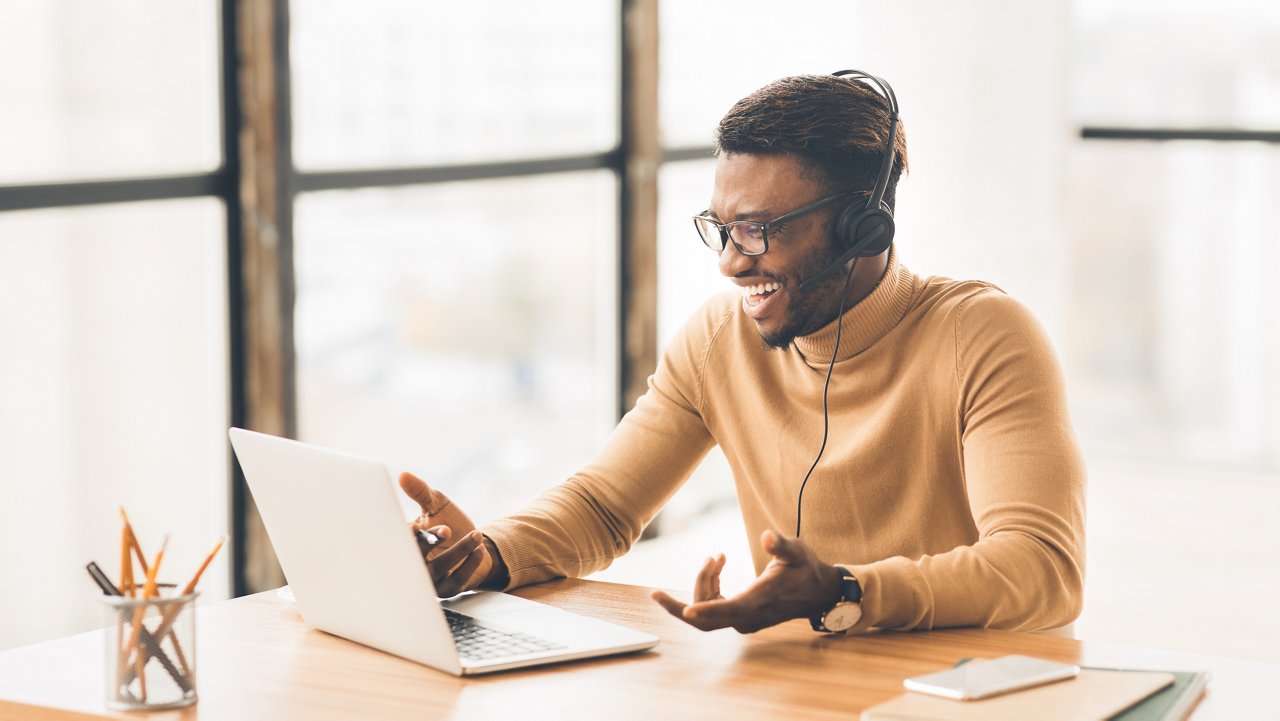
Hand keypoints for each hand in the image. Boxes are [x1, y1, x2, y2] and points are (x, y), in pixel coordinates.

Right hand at [398, 471, 496, 596]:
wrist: (474, 544)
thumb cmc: (448, 522)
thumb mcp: (436, 504)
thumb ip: (420, 492)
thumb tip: (403, 475)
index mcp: (407, 543)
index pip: (402, 541)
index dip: (408, 536)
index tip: (417, 526)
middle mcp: (415, 564)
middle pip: (416, 558)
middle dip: (430, 544)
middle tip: (446, 529)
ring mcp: (431, 579)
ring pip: (439, 569)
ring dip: (457, 551)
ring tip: (476, 534)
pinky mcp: (448, 589)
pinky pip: (457, 581)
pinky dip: (469, 564)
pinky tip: (479, 549)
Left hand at [651, 530, 842, 632]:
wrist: (817, 592)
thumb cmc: (806, 568)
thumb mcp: (798, 551)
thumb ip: (781, 545)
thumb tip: (767, 536)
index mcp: (760, 599)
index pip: (728, 609)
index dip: (706, 610)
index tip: (686, 610)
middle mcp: (749, 615)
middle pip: (705, 621)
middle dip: (679, 607)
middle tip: (655, 594)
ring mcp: (743, 620)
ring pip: (706, 612)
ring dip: (702, 584)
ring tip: (716, 558)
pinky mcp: (740, 618)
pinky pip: (713, 609)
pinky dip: (708, 589)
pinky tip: (717, 566)